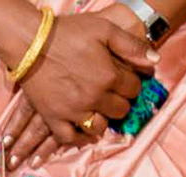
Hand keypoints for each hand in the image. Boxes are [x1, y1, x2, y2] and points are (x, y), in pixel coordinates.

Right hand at [11, 10, 152, 159]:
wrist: (30, 43)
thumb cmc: (69, 33)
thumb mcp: (105, 29)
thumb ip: (132, 46)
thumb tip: (155, 61)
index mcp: (109, 76)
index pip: (134, 89)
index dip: (133, 83)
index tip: (125, 78)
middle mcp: (94, 97)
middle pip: (120, 110)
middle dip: (120, 101)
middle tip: (112, 93)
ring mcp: (73, 110)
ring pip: (98, 126)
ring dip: (103, 120)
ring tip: (99, 110)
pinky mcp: (53, 117)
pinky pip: (68, 137)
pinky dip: (78, 138)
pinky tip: (83, 132)